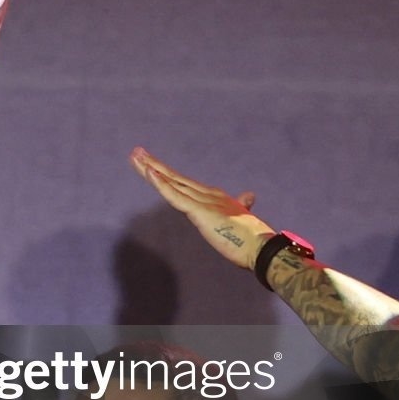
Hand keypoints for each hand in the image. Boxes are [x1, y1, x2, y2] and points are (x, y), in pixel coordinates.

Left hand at [129, 147, 273, 271]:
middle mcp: (207, 194)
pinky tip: (150, 172)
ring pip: (171, 182)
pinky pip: (176, 196)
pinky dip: (162, 184)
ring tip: (136, 156)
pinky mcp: (200, 211)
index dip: (166, 173)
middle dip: (153, 165)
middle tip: (136, 152)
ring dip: (151, 169)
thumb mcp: (242, 217)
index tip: (149, 164)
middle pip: (174, 178)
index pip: (183, 183)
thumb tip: (248, 196)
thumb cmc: (252, 237)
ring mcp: (203, 201)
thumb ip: (242, 205)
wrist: (262, 248)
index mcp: (214, 197)